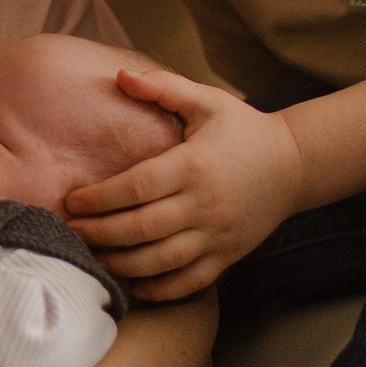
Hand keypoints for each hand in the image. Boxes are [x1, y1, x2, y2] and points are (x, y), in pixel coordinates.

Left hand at [64, 68, 304, 300]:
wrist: (295, 165)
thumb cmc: (243, 129)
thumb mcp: (207, 101)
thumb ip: (164, 87)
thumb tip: (120, 76)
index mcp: (194, 165)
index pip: (138, 187)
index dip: (101, 198)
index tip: (73, 201)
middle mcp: (204, 205)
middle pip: (143, 228)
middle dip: (101, 234)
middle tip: (70, 232)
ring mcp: (217, 235)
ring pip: (162, 261)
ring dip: (122, 265)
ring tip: (92, 258)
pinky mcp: (228, 256)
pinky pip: (190, 281)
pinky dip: (161, 289)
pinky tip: (133, 286)